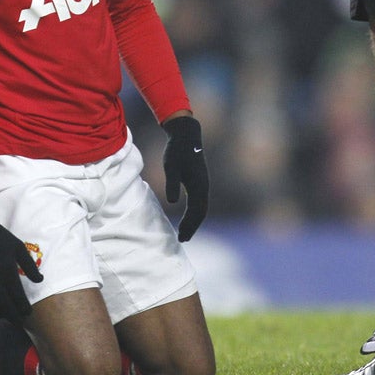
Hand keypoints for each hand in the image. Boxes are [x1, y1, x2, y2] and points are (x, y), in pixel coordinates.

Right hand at [0, 206, 42, 326]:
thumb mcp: (19, 248)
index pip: (17, 295)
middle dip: (13, 315)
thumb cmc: (1, 239)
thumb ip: (30, 266)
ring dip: (1, 314)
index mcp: (7, 270)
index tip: (29, 313)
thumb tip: (40, 280)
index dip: (23, 306)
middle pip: (4, 304)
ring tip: (9, 319)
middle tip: (20, 322)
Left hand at [162, 116, 208, 240]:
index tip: (181, 237)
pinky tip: (187, 215)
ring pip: (201, 207)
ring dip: (194, 220)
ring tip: (185, 232)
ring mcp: (203, 182)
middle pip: (201, 212)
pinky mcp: (200, 179)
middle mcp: (204, 186)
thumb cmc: (176, 150)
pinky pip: (199, 200)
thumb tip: (172, 202)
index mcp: (199, 185)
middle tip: (183, 240)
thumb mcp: (171, 166)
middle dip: (193, 226)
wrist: (186, 134)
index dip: (189, 225)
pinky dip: (194, 211)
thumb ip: (171, 184)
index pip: (196, 211)